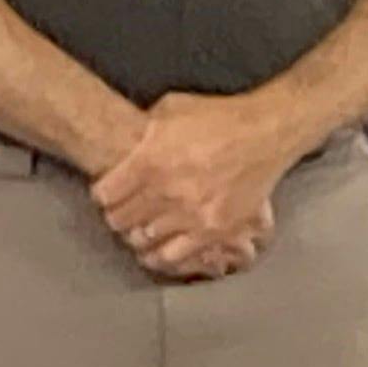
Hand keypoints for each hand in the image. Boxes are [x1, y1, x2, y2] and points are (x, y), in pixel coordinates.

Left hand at [94, 94, 300, 279]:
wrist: (265, 133)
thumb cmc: (217, 116)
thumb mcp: (168, 110)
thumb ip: (142, 131)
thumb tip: (124, 142)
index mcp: (150, 161)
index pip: (105, 194)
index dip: (102, 195)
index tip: (106, 195)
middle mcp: (168, 191)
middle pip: (122, 220)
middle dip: (117, 217)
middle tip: (121, 214)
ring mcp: (193, 214)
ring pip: (146, 241)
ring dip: (139, 237)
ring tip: (140, 231)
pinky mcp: (217, 231)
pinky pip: (178, 256)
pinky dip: (165, 255)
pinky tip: (161, 250)